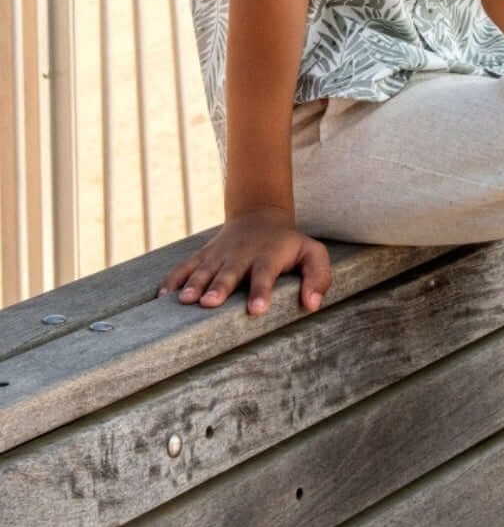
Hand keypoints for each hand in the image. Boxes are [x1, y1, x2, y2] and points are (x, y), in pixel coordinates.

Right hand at [157, 207, 330, 315]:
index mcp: (269, 257)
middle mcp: (241, 256)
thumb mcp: (313, 253)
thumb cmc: (289, 245)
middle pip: (229, 273)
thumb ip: (318, 277)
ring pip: (204, 270)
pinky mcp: (203, 256)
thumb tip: (312, 304)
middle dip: (219, 288)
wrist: (260, 216)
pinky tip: (162, 296)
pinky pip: (185, 267)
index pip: (265, 275)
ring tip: (185, 301)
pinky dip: (173, 280)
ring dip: (194, 285)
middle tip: (209, 303)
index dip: (260, 292)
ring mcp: (220, 255)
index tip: (257, 310)